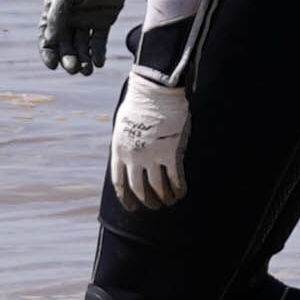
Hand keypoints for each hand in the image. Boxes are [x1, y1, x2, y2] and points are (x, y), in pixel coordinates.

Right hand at [38, 0, 125, 75]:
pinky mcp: (104, 21)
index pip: (47, 37)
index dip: (48, 53)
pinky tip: (99, 62)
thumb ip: (56, 16)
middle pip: (66, 46)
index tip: (53, 65)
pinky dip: (98, 53)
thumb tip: (49, 41)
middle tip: (74, 69)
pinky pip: (99, 41)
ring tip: (88, 70)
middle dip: (69, 59)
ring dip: (84, 60)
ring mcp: (87, 20)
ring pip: (83, 47)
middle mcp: (70, 18)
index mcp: (55, 11)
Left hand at [109, 64, 192, 209]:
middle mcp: (134, 157)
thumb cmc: (139, 103)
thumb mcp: (122, 125)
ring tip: (169, 202)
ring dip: (164, 197)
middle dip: (146, 200)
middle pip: (138, 188)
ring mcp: (152, 156)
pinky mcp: (170, 153)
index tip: (132, 207)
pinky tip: (180, 193)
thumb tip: (131, 156)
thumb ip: (126, 143)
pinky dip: (178, 189)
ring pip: (158, 187)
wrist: (154, 92)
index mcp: (119, 150)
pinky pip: (175, 178)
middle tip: (153, 206)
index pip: (120, 182)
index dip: (126, 198)